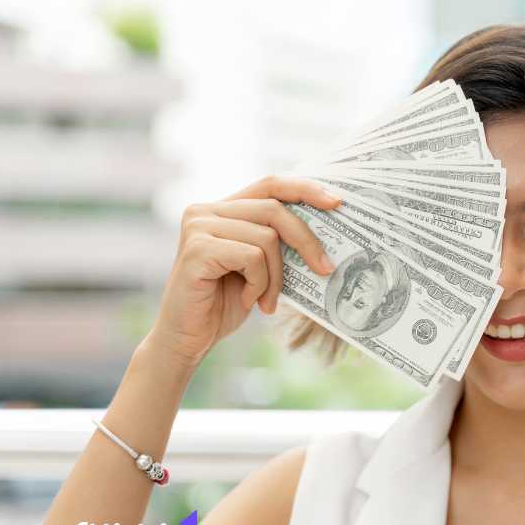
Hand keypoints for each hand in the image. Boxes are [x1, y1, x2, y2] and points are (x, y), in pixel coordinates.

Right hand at [147, 175, 341, 366]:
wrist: (188, 339)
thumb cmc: (225, 303)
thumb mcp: (259, 267)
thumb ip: (277, 242)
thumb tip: (325, 231)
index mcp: (222, 209)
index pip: (270, 185)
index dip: (304, 188)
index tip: (336, 201)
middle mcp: (205, 210)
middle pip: (274, 210)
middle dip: (307, 241)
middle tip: (326, 268)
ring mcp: (198, 227)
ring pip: (266, 238)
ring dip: (276, 276)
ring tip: (266, 299)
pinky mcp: (197, 249)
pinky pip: (252, 258)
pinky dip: (259, 283)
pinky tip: (248, 300)